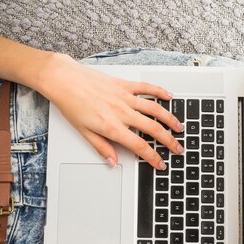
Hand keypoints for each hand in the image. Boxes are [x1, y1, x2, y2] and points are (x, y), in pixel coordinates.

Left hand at [38, 53, 184, 169]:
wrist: (63, 80)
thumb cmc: (71, 104)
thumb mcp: (84, 132)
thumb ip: (101, 147)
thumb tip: (112, 162)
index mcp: (112, 127)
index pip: (139, 147)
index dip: (153, 158)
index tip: (160, 164)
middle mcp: (122, 112)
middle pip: (153, 129)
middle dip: (169, 141)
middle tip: (178, 148)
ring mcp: (124, 97)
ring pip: (155, 109)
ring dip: (170, 119)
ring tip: (179, 127)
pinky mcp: (124, 85)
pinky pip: (146, 88)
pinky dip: (160, 92)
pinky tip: (169, 97)